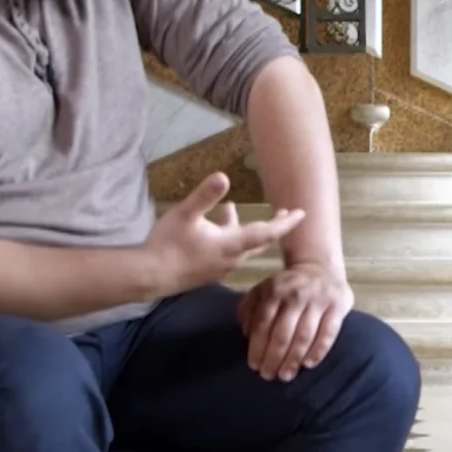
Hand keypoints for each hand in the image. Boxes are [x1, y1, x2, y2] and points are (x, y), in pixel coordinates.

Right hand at [143, 173, 304, 294]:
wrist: (149, 277)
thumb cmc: (168, 244)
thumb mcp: (185, 214)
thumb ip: (205, 196)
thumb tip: (224, 175)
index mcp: (231, 244)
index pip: (267, 233)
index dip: (286, 222)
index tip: (302, 213)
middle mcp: (232, 258)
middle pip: (260, 240)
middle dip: (272, 225)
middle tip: (284, 212)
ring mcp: (220, 266)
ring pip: (240, 245)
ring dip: (241, 227)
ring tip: (229, 207)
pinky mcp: (208, 270)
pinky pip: (227, 251)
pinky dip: (227, 236)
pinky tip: (210, 226)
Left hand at [237, 262, 353, 381]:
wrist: (320, 266)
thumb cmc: (287, 286)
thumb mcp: (263, 289)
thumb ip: (249, 308)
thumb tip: (246, 334)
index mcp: (274, 291)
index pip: (263, 324)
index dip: (257, 347)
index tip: (254, 366)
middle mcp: (296, 295)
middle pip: (282, 333)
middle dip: (273, 358)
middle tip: (268, 376)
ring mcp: (318, 300)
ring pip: (304, 336)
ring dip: (293, 359)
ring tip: (286, 376)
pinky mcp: (337, 306)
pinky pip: (328, 333)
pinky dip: (318, 350)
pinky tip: (308, 364)